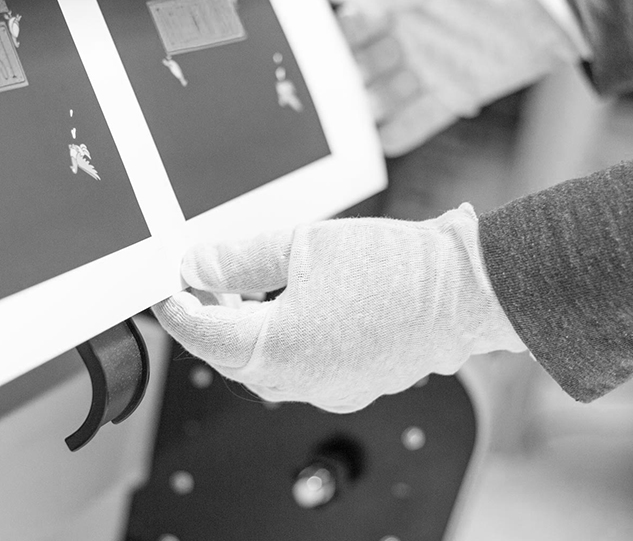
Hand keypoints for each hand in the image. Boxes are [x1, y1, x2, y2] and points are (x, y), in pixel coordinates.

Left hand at [153, 204, 525, 412]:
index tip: (165, 288)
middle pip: (229, 355)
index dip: (177, 309)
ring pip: (264, 365)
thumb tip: (195, 266)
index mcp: (279, 350)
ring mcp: (328, 388)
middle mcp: (300, 381)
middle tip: (202, 280)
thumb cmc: (398, 268)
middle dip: (210, 319)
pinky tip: (292, 306)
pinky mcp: (352, 385)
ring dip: (246, 331)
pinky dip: (283, 341)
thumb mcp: (303, 244)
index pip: (203, 334)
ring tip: (246, 288)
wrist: (468, 291)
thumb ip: (239, 259)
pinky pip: (299, 369)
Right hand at [322, 0, 588, 155]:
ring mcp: (430, 69)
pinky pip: (418, 122)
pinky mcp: (454, 96)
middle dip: (340, 81)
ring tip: (340, 127)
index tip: (307, 54)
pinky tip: (376, 145)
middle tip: (317, 98)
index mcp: (400, 2)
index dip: (330, 40)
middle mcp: (410, 38)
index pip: (352, 25)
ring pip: (384, 97)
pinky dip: (397, 136)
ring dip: (363, 111)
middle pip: (362, 66)